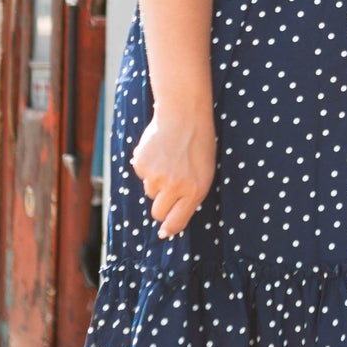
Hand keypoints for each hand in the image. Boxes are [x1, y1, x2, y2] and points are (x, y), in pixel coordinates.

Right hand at [131, 106, 215, 238]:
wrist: (184, 115)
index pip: (177, 221)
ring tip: (169, 161)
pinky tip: (159, 152)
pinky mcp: (141, 164)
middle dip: (162, 205)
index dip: (169, 228)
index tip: (164, 232)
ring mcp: (156, 176)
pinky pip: (141, 175)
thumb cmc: (198, 144)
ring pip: (149, 192)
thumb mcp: (205, 173)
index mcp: (195, 191)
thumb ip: (191, 195)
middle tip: (169, 187)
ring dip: (156, 182)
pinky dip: (148, 166)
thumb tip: (171, 220)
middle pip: (158, 212)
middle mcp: (175, 187)